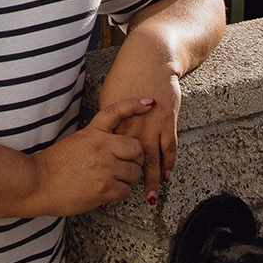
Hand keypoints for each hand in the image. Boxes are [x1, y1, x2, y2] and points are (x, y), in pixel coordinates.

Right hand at [27, 97, 153, 215]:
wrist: (37, 184)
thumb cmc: (53, 166)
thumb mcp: (76, 142)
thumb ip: (97, 142)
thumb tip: (115, 148)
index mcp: (93, 133)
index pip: (116, 112)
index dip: (134, 105)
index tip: (149, 102)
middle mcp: (102, 148)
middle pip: (137, 148)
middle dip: (135, 159)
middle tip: (126, 164)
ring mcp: (105, 168)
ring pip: (134, 172)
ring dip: (127, 178)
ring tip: (113, 180)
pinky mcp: (105, 188)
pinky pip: (126, 191)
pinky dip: (119, 193)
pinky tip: (107, 192)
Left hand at [98, 65, 181, 206]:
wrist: (149, 60)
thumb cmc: (125, 77)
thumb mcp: (107, 98)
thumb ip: (105, 121)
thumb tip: (98, 139)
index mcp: (115, 123)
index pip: (105, 155)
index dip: (99, 172)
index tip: (92, 188)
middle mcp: (133, 128)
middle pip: (127, 163)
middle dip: (122, 184)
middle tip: (115, 202)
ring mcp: (152, 126)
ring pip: (152, 160)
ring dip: (151, 181)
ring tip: (149, 200)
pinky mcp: (168, 122)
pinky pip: (169, 148)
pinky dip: (168, 163)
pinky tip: (166, 176)